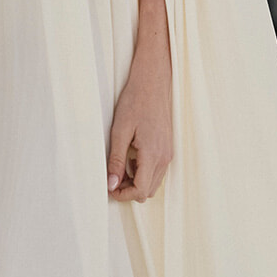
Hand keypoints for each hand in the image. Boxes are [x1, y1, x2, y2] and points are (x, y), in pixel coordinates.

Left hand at [107, 42, 172, 202]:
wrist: (153, 83)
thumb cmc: (135, 102)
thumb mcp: (120, 132)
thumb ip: (117, 161)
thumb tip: (111, 185)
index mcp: (153, 154)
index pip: (140, 190)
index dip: (122, 194)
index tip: (108, 187)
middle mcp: (164, 157)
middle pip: (147, 191)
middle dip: (128, 190)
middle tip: (112, 177)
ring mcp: (168, 153)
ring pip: (153, 183)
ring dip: (136, 181)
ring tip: (120, 164)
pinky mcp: (167, 148)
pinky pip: (157, 171)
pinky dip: (143, 171)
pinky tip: (131, 156)